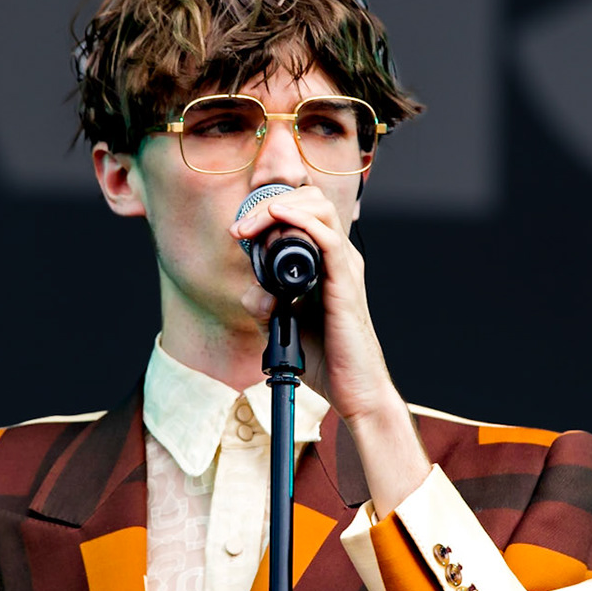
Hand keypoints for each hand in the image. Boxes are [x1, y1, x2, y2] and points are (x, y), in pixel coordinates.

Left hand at [228, 185, 394, 423]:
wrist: (353, 389)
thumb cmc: (325, 359)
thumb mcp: (281, 326)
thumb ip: (262, 306)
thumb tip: (252, 290)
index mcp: (325, 263)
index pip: (302, 213)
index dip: (268, 212)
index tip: (238, 232)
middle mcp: (338, 258)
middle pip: (311, 200)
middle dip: (269, 203)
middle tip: (240, 228)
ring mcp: (344, 267)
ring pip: (319, 208)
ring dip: (279, 208)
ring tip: (251, 226)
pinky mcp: (346, 282)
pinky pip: (327, 237)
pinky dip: (300, 219)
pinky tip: (277, 217)